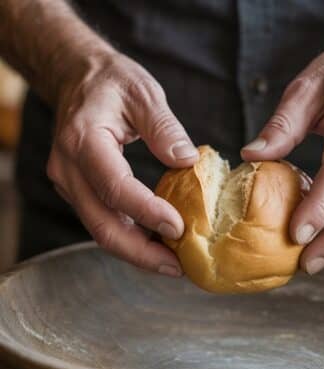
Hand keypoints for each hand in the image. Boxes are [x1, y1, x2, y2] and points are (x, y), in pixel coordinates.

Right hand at [47, 51, 198, 276]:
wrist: (77, 80)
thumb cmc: (111, 83)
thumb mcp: (143, 93)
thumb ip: (165, 127)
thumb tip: (188, 162)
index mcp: (84, 141)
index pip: (115, 187)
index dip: (146, 213)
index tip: (179, 229)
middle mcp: (69, 169)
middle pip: (102, 225)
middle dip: (141, 253)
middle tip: (177, 267)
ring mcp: (70, 184)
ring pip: (101, 231)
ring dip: (137, 253)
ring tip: (173, 265)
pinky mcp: (80, 192)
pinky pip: (104, 222)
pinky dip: (130, 239)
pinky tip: (157, 247)